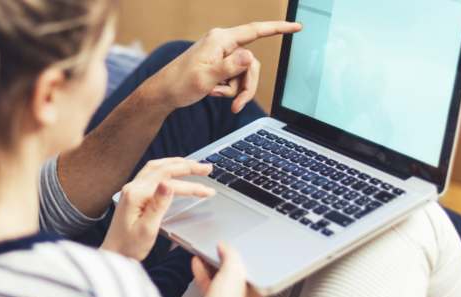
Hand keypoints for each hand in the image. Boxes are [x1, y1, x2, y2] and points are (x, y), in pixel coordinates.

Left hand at [100, 158, 215, 259]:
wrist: (113, 254)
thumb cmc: (129, 247)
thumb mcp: (147, 229)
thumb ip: (158, 205)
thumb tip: (168, 184)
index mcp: (136, 195)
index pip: (170, 185)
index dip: (192, 187)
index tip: (208, 191)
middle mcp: (132, 188)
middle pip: (164, 169)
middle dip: (188, 167)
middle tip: (207, 167)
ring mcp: (131, 189)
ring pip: (157, 167)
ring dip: (176, 163)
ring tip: (194, 164)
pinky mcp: (133, 193)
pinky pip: (151, 173)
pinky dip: (166, 168)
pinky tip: (174, 169)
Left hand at [145, 21, 301, 112]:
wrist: (163, 93)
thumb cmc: (180, 84)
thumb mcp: (205, 78)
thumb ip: (229, 67)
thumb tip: (250, 56)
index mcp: (220, 40)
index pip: (256, 30)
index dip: (278, 28)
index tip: (296, 26)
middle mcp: (223, 43)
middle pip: (252, 63)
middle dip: (247, 86)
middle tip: (236, 105)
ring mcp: (221, 54)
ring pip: (245, 73)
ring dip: (234, 89)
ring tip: (215, 95)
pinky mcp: (219, 64)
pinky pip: (235, 77)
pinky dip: (227, 89)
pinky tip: (212, 92)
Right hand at [189, 241, 264, 296]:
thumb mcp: (234, 271)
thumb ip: (231, 255)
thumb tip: (225, 246)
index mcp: (255, 289)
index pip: (254, 267)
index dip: (246, 254)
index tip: (237, 244)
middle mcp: (242, 296)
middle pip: (236, 271)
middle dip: (227, 258)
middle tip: (220, 247)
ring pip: (220, 277)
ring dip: (212, 263)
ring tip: (207, 252)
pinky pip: (208, 283)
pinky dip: (202, 272)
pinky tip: (197, 263)